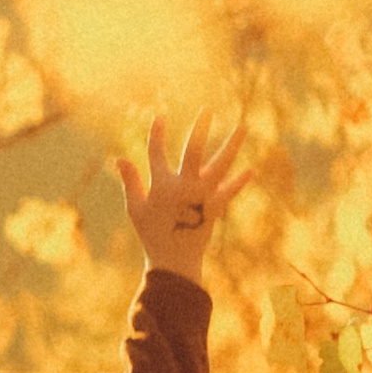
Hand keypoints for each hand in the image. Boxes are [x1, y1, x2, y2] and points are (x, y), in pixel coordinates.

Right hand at [112, 113, 247, 282]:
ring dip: (231, 145)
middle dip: (200, 129)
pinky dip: (239, 182)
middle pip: (193, 151)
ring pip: (220, 165)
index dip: (157, 135)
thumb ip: (130, 181)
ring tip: (242, 127)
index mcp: (163, 185)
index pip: (156, 153)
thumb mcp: (135, 208)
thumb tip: (120, 158)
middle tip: (207, 111)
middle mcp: (185, 187)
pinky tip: (251, 171)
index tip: (160, 117)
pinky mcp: (215, 208)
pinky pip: (230, 191)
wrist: (175, 262)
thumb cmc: (151, 233)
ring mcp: (203, 197)